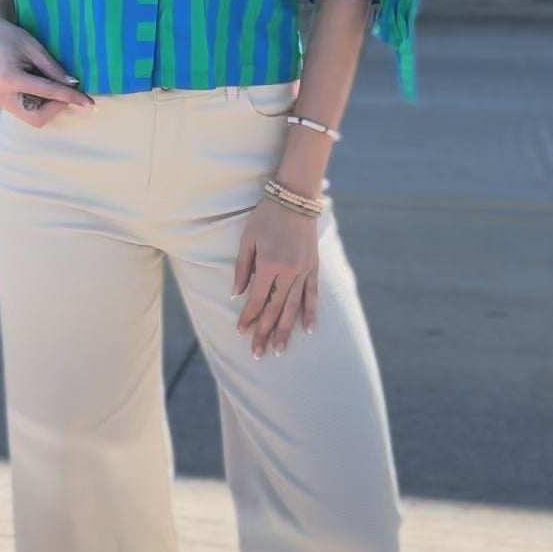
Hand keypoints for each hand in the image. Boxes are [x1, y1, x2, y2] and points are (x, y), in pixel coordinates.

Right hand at [0, 9, 94, 126]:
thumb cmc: (13, 36)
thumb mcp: (36, 48)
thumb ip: (54, 70)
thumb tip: (75, 86)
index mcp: (10, 80)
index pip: (49, 93)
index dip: (72, 98)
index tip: (90, 103)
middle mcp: (4, 96)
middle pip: (39, 118)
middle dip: (57, 107)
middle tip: (67, 89)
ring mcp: (3, 102)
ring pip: (35, 118)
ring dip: (50, 105)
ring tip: (53, 83)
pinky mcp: (6, 103)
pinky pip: (29, 112)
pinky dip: (43, 103)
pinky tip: (44, 86)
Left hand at [233, 197, 318, 356]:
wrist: (295, 198)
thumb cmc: (266, 216)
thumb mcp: (247, 239)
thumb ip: (242, 268)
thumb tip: (238, 295)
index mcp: (269, 265)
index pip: (256, 299)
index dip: (248, 317)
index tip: (241, 332)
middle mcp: (288, 272)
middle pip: (274, 309)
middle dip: (264, 332)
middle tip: (257, 353)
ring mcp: (303, 271)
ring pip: (293, 307)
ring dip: (285, 330)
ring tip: (279, 350)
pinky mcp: (314, 268)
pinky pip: (313, 295)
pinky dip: (311, 313)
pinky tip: (309, 330)